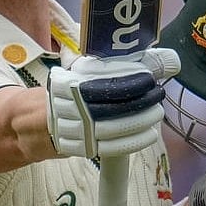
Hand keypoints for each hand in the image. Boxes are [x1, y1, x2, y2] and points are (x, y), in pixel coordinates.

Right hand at [47, 48, 179, 157]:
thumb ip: (117, 65)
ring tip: (157, 112)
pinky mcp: (83, 147)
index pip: (107, 84)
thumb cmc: (71, 92)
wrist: (42, 121)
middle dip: (142, 102)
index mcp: (73, 85)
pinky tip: (149, 134)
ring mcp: (78, 130)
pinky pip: (113, 147)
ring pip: (116, 129)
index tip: (149, 79)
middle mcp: (74, 108)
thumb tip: (163, 58)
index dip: (132, 83)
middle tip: (157, 95)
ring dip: (142, 121)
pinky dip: (134, 141)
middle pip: (114, 107)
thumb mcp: (84, 73)